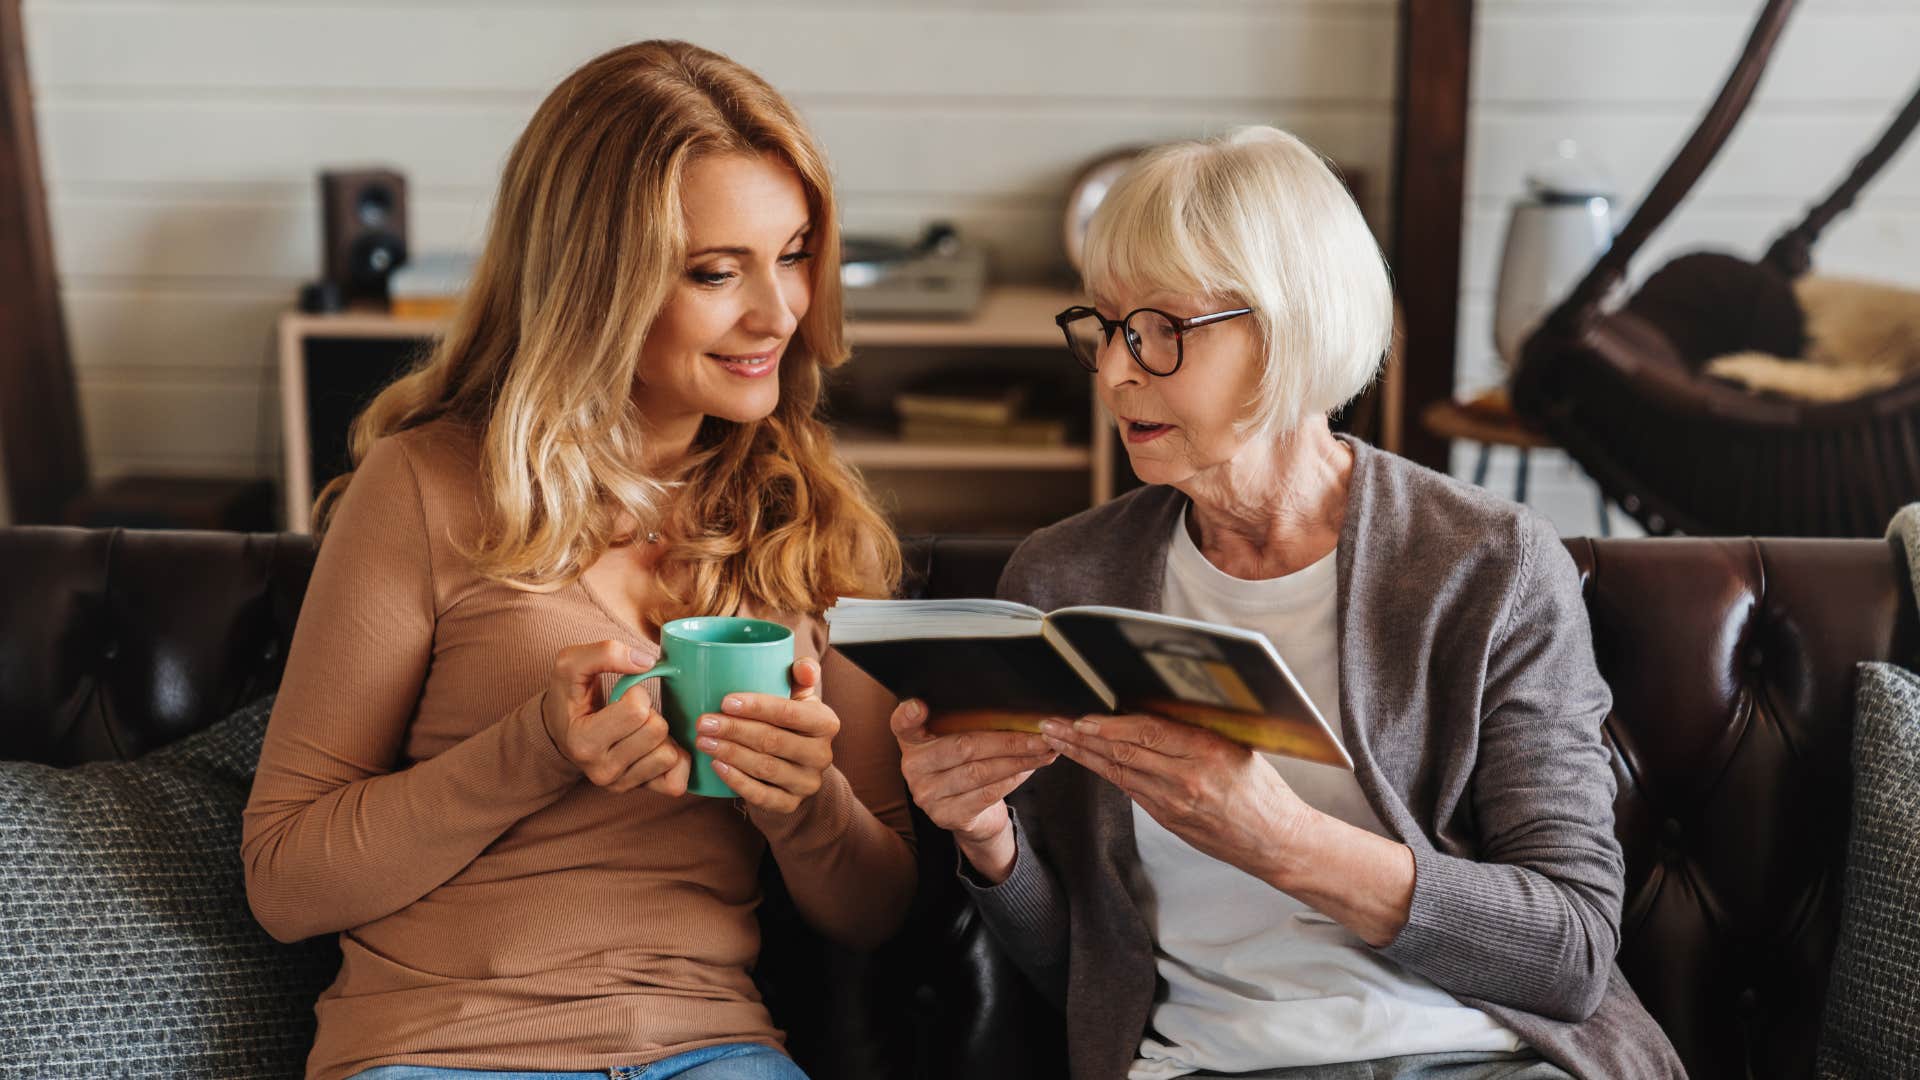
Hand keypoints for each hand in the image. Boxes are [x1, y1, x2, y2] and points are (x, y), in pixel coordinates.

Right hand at [542, 641, 689, 795]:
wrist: (563, 731)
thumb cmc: (570, 696)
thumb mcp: (572, 664)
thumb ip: (605, 652)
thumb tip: (648, 662)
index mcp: (583, 742)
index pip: (636, 710)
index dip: (636, 693)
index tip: (622, 696)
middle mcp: (600, 771)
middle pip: (657, 731)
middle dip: (650, 714)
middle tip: (632, 714)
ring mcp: (621, 786)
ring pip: (670, 755)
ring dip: (661, 736)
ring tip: (640, 730)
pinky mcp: (640, 792)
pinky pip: (677, 780)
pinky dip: (675, 759)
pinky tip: (656, 746)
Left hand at [696, 657, 838, 813]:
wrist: (799, 770)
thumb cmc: (792, 724)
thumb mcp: (800, 699)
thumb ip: (800, 675)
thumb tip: (805, 666)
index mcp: (825, 723)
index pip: (790, 713)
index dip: (757, 707)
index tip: (725, 701)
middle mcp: (821, 755)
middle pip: (773, 740)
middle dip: (734, 730)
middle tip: (703, 722)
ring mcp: (807, 783)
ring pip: (765, 767)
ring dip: (730, 753)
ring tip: (703, 741)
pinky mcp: (790, 804)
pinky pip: (761, 795)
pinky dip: (736, 781)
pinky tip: (716, 766)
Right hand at [892, 700, 1057, 848]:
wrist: (971, 816)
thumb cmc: (966, 768)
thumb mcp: (958, 743)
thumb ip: (968, 725)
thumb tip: (1015, 710)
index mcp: (912, 742)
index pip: (901, 725)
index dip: (907, 716)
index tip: (919, 706)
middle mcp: (912, 768)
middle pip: (962, 747)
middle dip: (1007, 740)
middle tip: (1039, 734)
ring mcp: (927, 795)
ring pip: (979, 771)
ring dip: (1018, 760)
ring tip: (1043, 750)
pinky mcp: (946, 816)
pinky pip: (986, 793)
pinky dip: (1013, 779)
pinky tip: (1030, 769)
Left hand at [1040, 713, 1309, 879]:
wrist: (1275, 841)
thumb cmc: (1262, 790)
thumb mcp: (1239, 747)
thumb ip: (1200, 730)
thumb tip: (1159, 706)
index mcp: (1207, 752)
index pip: (1148, 731)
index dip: (1110, 724)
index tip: (1082, 716)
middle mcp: (1185, 778)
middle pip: (1123, 753)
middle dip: (1081, 738)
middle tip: (1051, 725)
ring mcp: (1173, 803)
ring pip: (1118, 773)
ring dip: (1083, 756)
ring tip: (1055, 741)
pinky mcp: (1167, 820)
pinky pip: (1130, 790)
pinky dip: (1105, 773)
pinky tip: (1087, 761)